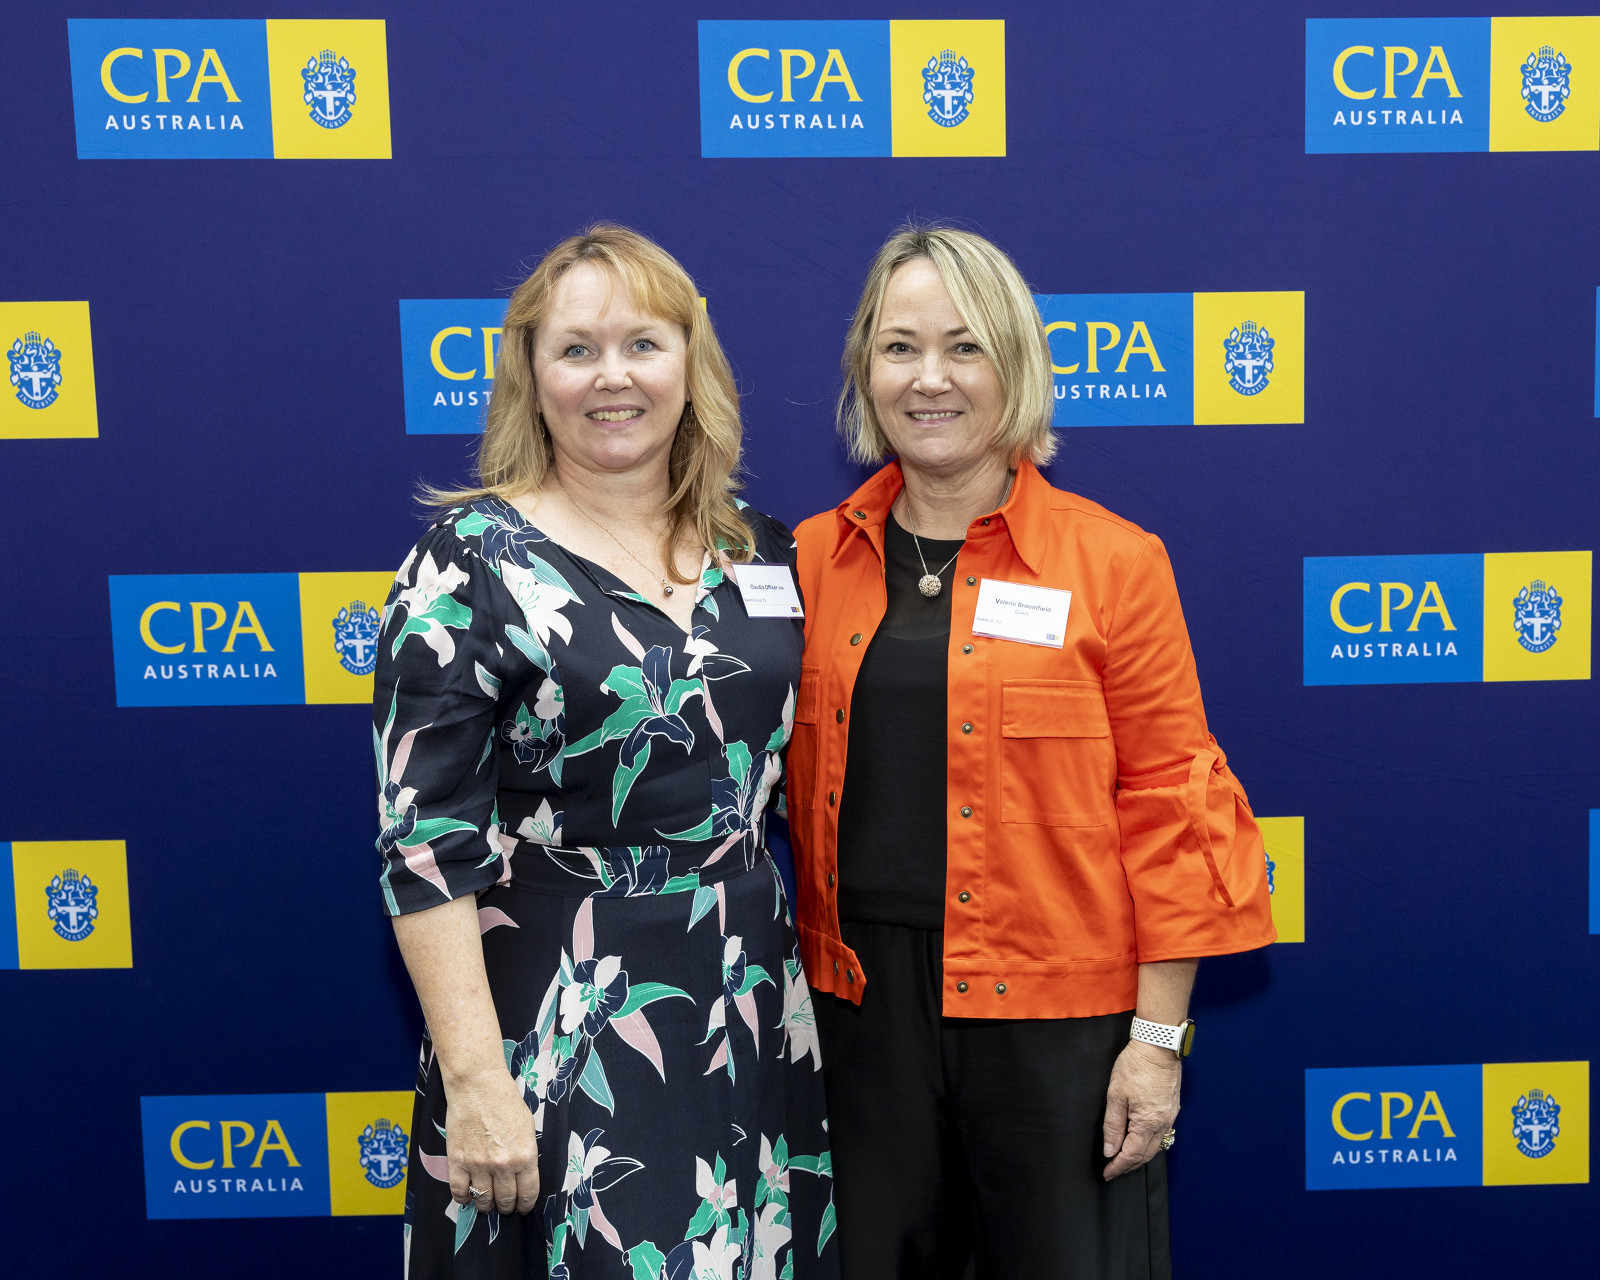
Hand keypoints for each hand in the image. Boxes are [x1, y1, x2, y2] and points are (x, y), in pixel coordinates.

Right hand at [444, 1068, 539, 1215]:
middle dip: (507, 1206)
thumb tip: (524, 1174)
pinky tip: (468, 1197)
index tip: (523, 1208)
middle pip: (506, 1199)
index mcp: (525, 1156)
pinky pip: (460, 1191)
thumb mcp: (527, 1127)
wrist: (478, 1086)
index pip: (528, 1193)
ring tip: (487, 1204)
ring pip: (483, 1199)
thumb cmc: (505, 1101)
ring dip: (486, 1205)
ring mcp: (479, 1165)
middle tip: (505, 1206)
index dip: (525, 1205)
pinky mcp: (458, 1161)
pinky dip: (464, 1199)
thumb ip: (526, 1154)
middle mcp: (503, 1165)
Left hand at [1101, 1039, 1180, 1180]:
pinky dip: (1149, 1142)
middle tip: (1114, 1170)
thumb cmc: (1135, 1067)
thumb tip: (1110, 1150)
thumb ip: (1113, 1125)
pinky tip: (1141, 1140)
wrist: (1159, 1046)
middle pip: (1145, 1154)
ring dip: (1140, 1155)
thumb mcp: (1116, 1095)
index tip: (1107, 1174)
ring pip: (1155, 1146)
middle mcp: (1162, 1124)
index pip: (1131, 1155)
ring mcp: (1170, 1116)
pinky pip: (1162, 1133)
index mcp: (1147, 1123)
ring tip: (1125, 1158)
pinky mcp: (1172, 1108)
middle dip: (1129, 1165)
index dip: (1118, 1167)